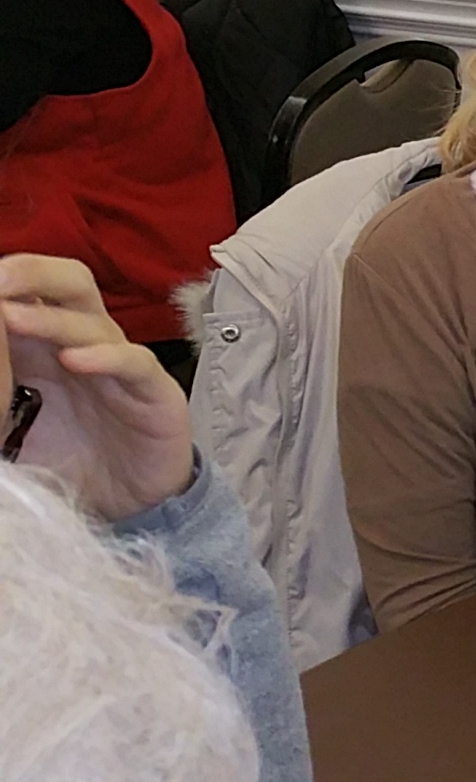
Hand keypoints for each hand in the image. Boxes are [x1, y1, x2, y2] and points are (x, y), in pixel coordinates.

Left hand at [0, 254, 193, 520]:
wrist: (130, 509)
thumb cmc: (70, 465)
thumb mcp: (11, 429)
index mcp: (44, 349)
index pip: (26, 295)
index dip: (5, 284)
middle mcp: (83, 347)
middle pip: (67, 285)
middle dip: (30, 273)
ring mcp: (121, 367)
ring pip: (94, 320)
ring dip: (50, 317)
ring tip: (9, 316)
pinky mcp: (155, 393)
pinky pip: (134, 363)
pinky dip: (105, 358)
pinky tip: (74, 361)